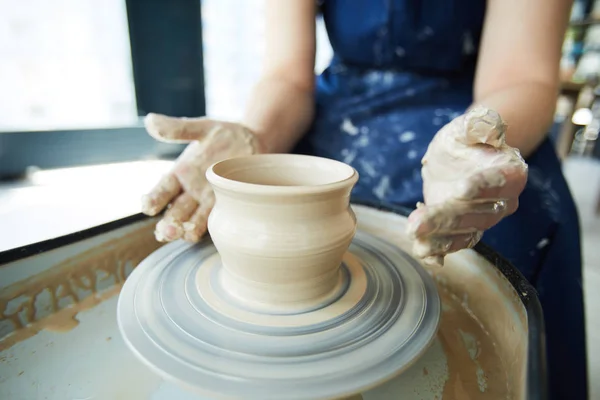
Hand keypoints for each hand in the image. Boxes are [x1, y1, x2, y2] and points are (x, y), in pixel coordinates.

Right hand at [141, 113, 262, 241]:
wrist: (256, 142)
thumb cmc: (226, 135)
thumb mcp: (203, 128)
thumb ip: (178, 129)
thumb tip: (149, 121)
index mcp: (180, 173)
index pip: (162, 189)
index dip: (154, 198)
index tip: (148, 206)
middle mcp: (191, 192)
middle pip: (174, 212)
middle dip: (168, 223)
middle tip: (165, 231)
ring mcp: (208, 201)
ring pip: (191, 221)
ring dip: (185, 230)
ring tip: (182, 234)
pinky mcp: (227, 206)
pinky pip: (214, 221)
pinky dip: (206, 229)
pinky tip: (202, 234)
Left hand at [407, 106, 527, 265]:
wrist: (464, 154)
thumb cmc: (470, 137)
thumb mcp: (471, 125)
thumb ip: (481, 124)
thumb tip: (488, 122)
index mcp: (512, 173)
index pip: (498, 182)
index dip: (481, 187)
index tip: (460, 189)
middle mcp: (503, 202)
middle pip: (477, 214)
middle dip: (446, 218)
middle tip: (418, 222)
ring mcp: (483, 219)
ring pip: (464, 232)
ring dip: (438, 237)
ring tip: (413, 234)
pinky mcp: (463, 229)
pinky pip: (454, 243)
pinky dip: (438, 250)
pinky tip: (422, 252)